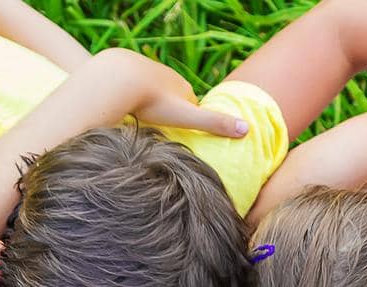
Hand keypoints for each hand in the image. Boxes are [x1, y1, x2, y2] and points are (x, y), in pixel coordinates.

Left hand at [103, 49, 249, 138]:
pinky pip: (132, 87)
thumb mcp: (188, 117)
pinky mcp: (126, 70)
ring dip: (149, 105)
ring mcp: (147, 71)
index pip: (192, 107)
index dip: (189, 122)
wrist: (120, 79)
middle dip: (169, 114)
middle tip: (161, 132)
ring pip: (152, 92)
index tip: (183, 136)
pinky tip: (124, 107)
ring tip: (141, 121)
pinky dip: (131, 97)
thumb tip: (246, 130)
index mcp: (184, 88)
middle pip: (172, 100)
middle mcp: (168, 76)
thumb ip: (213, 124)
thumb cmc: (154, 102)